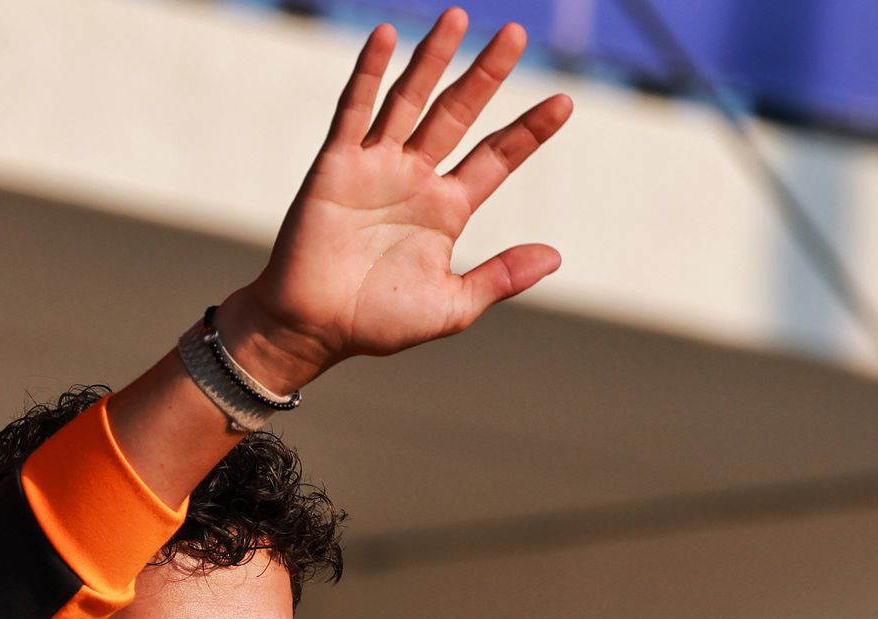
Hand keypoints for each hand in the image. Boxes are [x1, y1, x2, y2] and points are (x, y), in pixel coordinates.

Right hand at [219, 8, 572, 389]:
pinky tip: (387, 36)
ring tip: (459, 18)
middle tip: (516, 35)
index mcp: (446, 210)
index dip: (530, 131)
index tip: (565, 102)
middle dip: (486, 75)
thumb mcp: (452, 306)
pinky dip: (369, 72)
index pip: (496, 158)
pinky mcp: (337, 164)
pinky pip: (355, 109)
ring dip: (433, 59)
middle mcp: (415, 179)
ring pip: (411, 100)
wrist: (312, 328)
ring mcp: (375, 166)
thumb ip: (501, 277)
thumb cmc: (377, 322)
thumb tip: (555, 256)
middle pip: (459, 114)